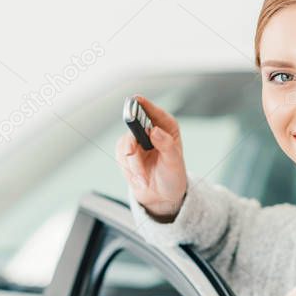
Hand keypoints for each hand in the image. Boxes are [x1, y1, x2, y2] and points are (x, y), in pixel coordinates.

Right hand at [115, 94, 186, 219]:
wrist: (162, 196)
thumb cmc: (172, 176)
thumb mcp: (174, 162)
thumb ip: (166, 145)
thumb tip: (154, 131)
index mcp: (166, 126)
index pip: (152, 110)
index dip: (142, 104)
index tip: (135, 100)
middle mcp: (150, 129)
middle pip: (132, 125)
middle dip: (132, 145)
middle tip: (130, 153)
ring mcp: (136, 140)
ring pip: (125, 145)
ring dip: (133, 166)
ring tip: (144, 179)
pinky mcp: (126, 151)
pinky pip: (120, 157)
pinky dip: (129, 170)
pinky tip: (139, 179)